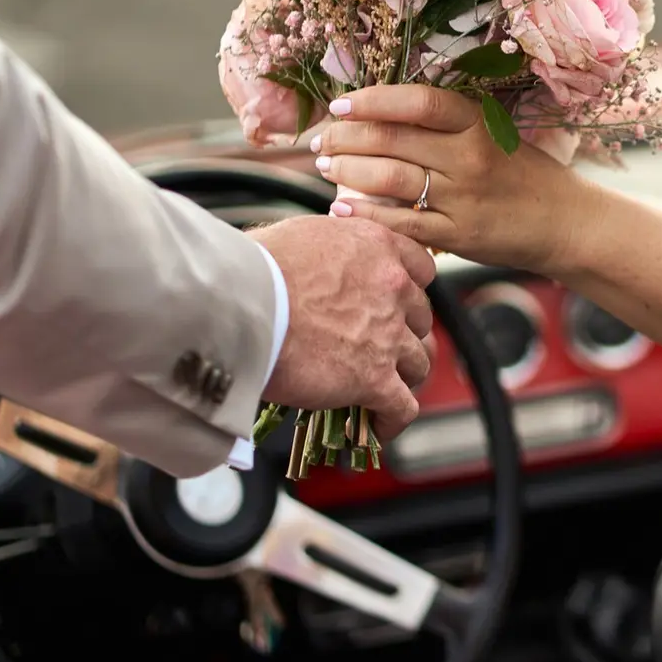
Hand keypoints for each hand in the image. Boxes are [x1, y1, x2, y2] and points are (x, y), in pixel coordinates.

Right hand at [248, 215, 435, 441]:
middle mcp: (393, 288)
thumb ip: (330, 248)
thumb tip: (319, 263)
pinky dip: (393, 420)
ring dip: (402, 375)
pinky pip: (402, 407)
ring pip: (417, 362)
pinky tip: (379, 426)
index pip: (421, 269)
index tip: (397, 302)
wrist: (241, 302)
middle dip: (404, 333)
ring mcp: (389, 336)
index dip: (410, 290)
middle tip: (381, 347)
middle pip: (420, 318)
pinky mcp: (374, 378)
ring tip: (382, 388)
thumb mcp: (303, 235)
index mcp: (378, 246)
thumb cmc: (256, 266)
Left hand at [311, 85, 599, 273]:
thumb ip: (448, 125)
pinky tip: (342, 208)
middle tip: (322, 140)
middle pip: (392, 139)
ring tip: (326, 168)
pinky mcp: (460, 235)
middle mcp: (470, 158)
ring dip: (347, 172)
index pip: (418, 103)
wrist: (567, 223)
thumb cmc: (526, 174)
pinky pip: (402, 223)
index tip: (342, 104)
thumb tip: (380, 113)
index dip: (373, 100)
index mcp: (480, 125)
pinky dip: (366, 215)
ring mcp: (464, 199)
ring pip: (389, 178)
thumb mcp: (496, 134)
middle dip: (345, 137)